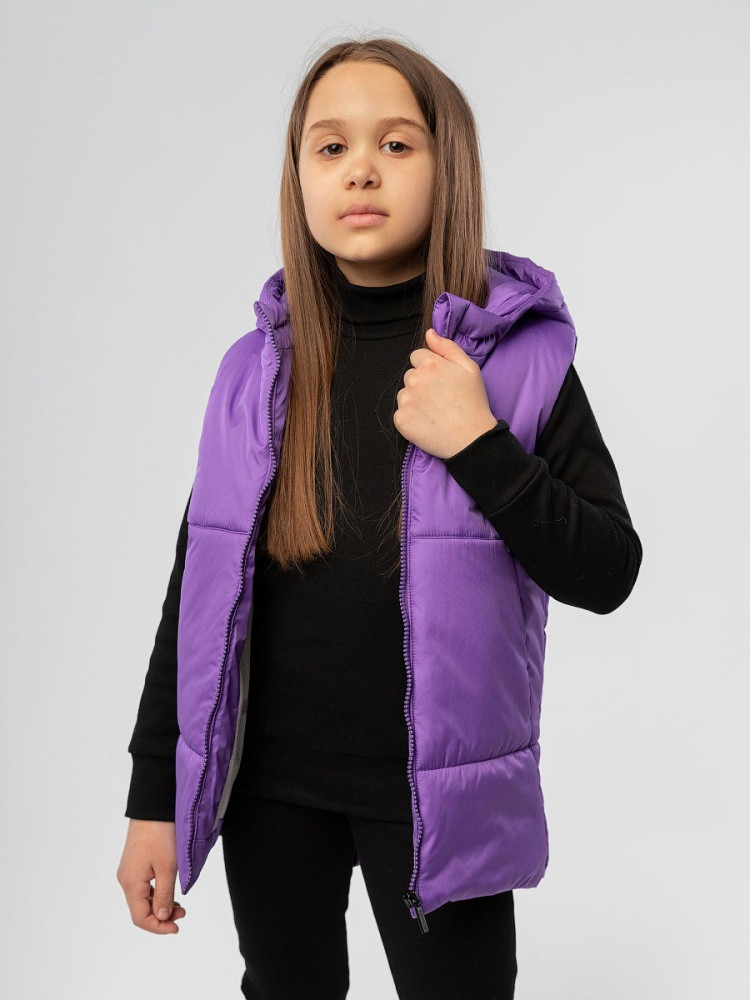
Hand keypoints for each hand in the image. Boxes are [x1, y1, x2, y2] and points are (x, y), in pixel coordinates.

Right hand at [116, 819, 186, 934]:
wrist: (154, 806)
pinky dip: (157, 892)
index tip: (177, 928)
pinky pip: (143, 886)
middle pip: (140, 909)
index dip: (158, 927)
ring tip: (180, 904)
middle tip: (183, 913)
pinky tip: (170, 889)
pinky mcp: (134, 862)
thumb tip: (161, 917)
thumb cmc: (162, 835)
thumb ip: (164, 895)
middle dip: (161, 916)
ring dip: (160, 904)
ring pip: (143, 898)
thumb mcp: (167, 867)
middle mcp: (125, 879)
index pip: (140, 917)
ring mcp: (129, 870)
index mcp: (130, 883)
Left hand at [393, 328, 497, 458]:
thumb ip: (447, 347)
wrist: (471, 439)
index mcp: (429, 364)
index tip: (443, 381)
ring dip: (415, 400)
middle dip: (422, 383)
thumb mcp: (469, 368)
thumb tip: (429, 333)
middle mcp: (414, 380)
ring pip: (405, 394)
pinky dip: (411, 418)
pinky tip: (427, 422)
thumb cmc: (473, 402)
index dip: (431, 368)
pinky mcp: (400, 420)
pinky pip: (401, 413)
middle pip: (410, 375)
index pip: (418, 357)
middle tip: (441, 398)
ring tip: (435, 411)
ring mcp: (405, 401)